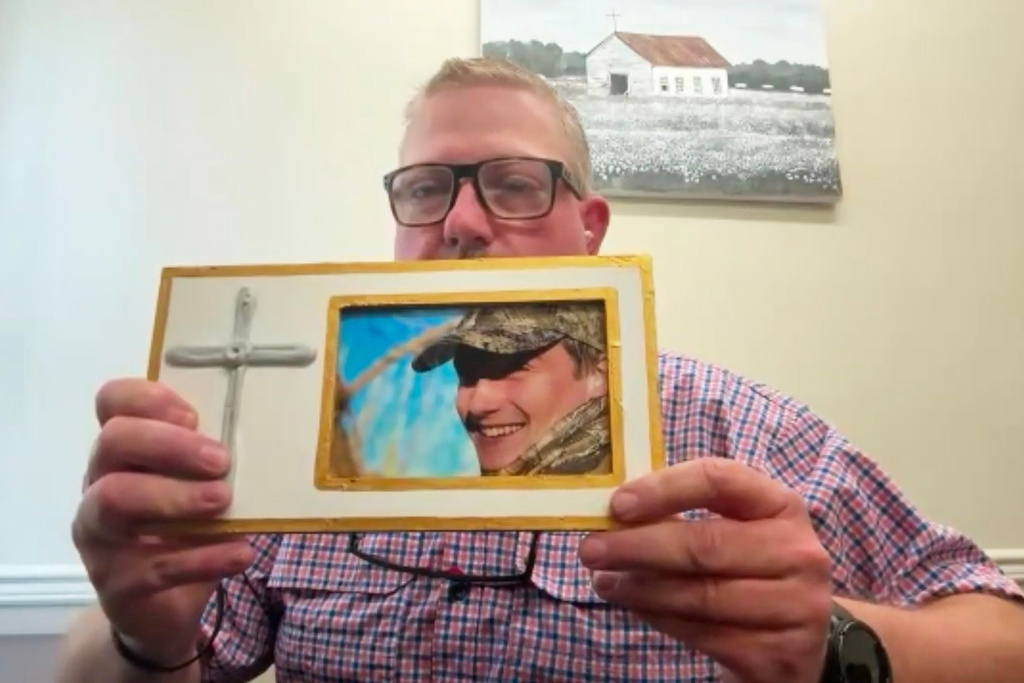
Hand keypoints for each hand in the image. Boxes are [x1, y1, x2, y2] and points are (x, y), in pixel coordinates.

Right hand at [72, 378, 254, 662]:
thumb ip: (210, 461)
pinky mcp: (118, 584)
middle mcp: (99, 486)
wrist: (162, 609)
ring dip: (176, 495)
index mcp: (122, 454)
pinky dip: (205, 557)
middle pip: (114, 442)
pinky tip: (240, 552)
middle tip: (220, 461)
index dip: (147, 398)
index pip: (112, 403)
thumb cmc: (183, 530)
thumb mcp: (196, 489)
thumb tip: (267, 437)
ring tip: (224, 500)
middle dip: (169, 444)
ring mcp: (100, 536)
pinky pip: (156, 566)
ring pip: (115, 499)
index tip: (192, 414)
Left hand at [578, 458, 832, 682]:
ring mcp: (796, 607)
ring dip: (640, 589)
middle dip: (638, 546)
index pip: (720, 480)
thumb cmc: (751, 570)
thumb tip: (613, 512)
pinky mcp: (780, 654)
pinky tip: (635, 607)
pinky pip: (705, 634)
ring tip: (604, 582)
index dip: (664, 488)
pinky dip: (660, 619)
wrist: (801, 640)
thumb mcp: (733, 530)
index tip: (616, 504)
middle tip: (590, 550)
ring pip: (700, 595)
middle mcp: (799, 552)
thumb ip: (684, 514)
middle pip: (704, 544)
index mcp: (781, 506)